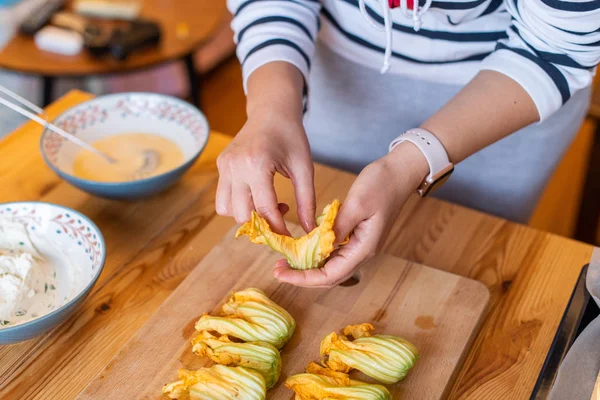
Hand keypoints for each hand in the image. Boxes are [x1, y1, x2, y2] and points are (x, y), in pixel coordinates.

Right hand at [215, 110, 315, 233]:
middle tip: (280, 218)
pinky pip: (223, 196)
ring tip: (268, 205)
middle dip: (260, 223)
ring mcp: (224, 165)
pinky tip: (257, 195)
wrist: (271, 110)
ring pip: (225, 209)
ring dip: (246, 215)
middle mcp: (235, 166)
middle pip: (241, 213)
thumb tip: (310, 229)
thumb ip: (307, 199)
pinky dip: (238, 204)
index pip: (264, 208)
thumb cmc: (291, 136)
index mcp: (256, 163)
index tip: (289, 237)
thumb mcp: (304, 168)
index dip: (277, 227)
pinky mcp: (220, 165)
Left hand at [274, 142, 428, 286]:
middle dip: (302, 277)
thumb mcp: (357, 204)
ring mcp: (359, 245)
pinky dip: (316, 254)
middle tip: (278, 270)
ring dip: (308, 267)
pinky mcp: (355, 236)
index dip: (304, 278)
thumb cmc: (381, 184)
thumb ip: (337, 227)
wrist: (400, 173)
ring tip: (286, 262)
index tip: (282, 274)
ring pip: (330, 266)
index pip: (331, 275)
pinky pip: (333, 253)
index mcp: (364, 248)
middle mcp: (362, 252)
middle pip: (329, 276)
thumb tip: (319, 247)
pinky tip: (301, 247)